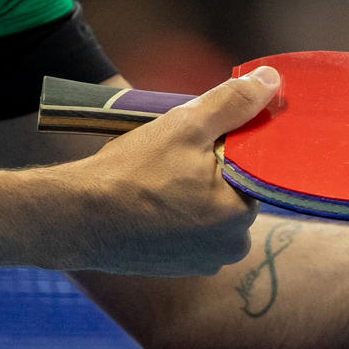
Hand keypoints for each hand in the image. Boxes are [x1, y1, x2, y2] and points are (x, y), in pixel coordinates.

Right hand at [50, 67, 283, 275]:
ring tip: (157, 177)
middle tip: (172, 155)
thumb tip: (272, 80)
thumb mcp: (186, 126)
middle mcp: (231, 247)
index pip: (251, 169)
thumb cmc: (132, 173)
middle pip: (232, 191)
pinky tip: (150, 200)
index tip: (196, 138)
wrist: (77, 219)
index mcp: (241, 215)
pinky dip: (176, 213)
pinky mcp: (178, 268)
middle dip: (210, 170)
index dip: (225, 146)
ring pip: (210, 210)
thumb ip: (233, 103)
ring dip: (192, 191)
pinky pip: (189, 231)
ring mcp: (204, 262)